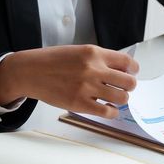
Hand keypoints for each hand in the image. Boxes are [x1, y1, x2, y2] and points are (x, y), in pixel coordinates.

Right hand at [0, 45, 138, 118]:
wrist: (30, 71)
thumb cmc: (52, 61)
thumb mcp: (78, 52)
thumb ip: (98, 59)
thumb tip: (120, 70)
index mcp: (93, 53)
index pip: (127, 62)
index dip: (133, 70)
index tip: (131, 73)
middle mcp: (93, 69)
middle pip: (129, 82)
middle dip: (129, 86)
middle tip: (123, 88)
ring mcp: (87, 87)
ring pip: (122, 98)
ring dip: (121, 99)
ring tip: (114, 98)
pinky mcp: (79, 103)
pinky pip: (108, 112)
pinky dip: (112, 112)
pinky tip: (107, 108)